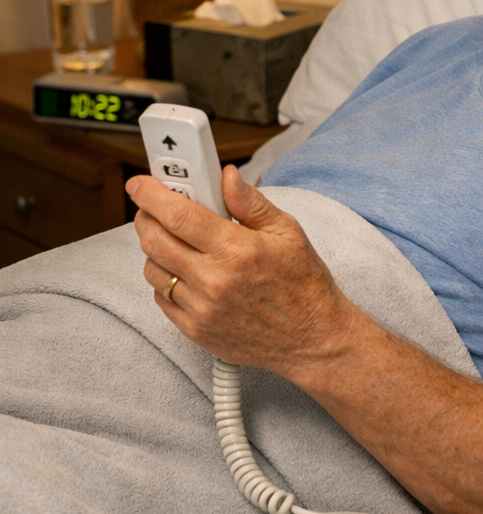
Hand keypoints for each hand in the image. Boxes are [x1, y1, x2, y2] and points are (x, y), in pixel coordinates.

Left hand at [128, 166, 354, 374]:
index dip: (152, 195)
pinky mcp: (195, 330)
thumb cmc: (303, 282)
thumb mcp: (287, 231)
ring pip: (152, 269)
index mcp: (237, 249)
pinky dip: (166, 279)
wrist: (312, 337)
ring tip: (180, 241)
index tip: (140, 184)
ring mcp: (201, 309)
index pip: (178, 215)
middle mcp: (214, 280)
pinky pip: (161, 298)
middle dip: (147, 216)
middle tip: (157, 207)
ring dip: (155, 248)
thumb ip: (250, 202)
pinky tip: (187, 270)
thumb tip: (226, 176)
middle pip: (154, 240)